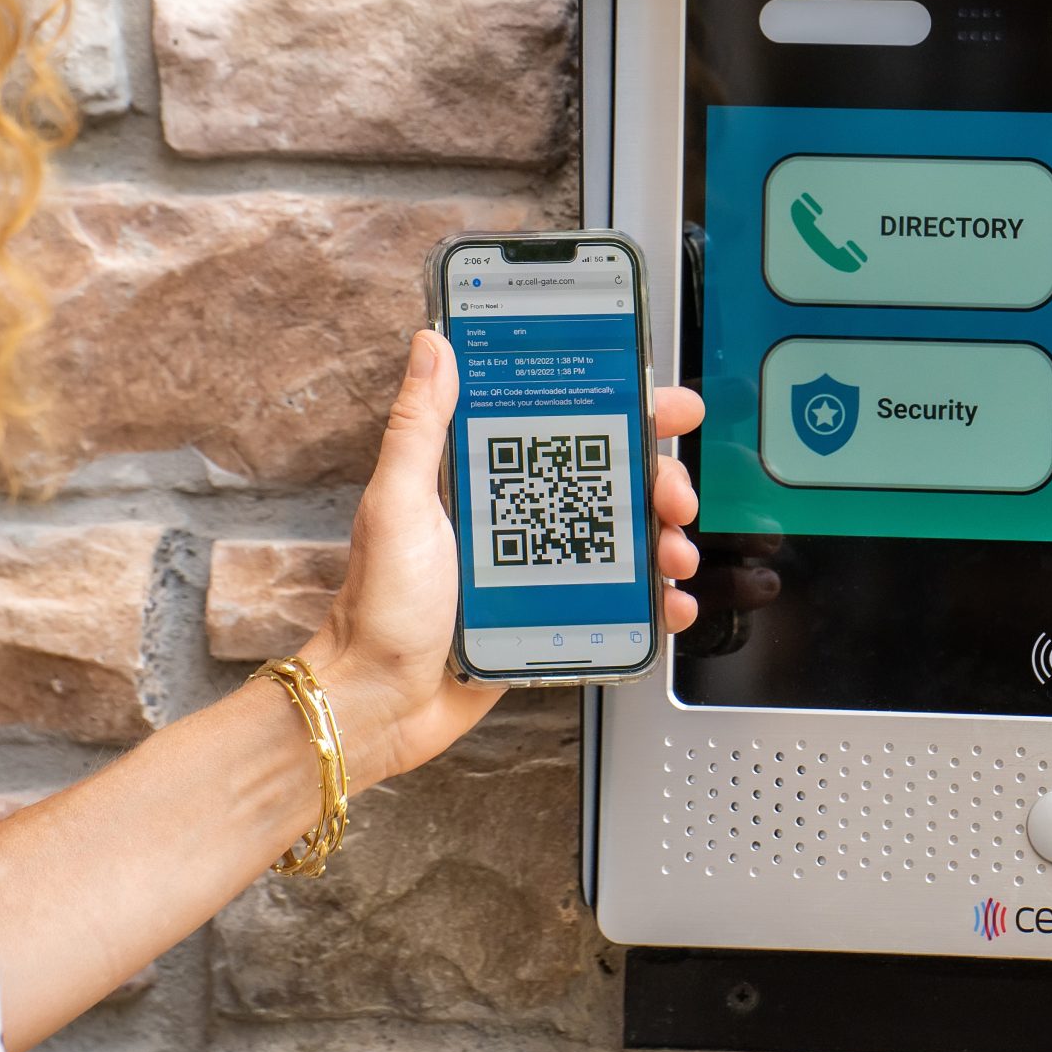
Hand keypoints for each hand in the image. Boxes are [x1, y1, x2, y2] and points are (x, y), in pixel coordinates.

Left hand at [299, 329, 703, 789]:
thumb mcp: (397, 505)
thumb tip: (431, 346)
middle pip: (613, 483)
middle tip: (675, 497)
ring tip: (673, 557)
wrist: (379, 705)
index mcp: (485, 480)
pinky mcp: (557, 619)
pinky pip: (622, 602)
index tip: (665, 407)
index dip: (625, 412)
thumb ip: (418, 426)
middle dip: (660, 483)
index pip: (566, 428)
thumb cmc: (377, 609)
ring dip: (666, 541)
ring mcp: (542, 569)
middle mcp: (519, 518)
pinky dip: (657, 602)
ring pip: (627, 541)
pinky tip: (669, 604)